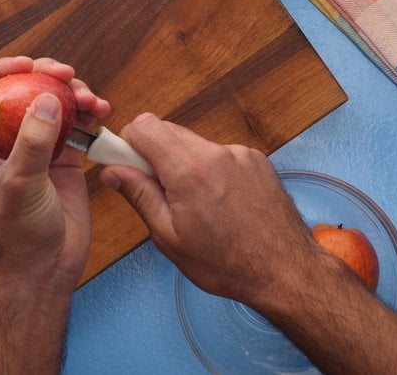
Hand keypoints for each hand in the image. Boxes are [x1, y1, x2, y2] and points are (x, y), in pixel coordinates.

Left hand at [0, 56, 109, 288]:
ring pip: (54, 104)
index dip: (6, 71)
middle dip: (48, 77)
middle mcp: (7, 141)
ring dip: (74, 94)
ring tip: (92, 100)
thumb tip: (48, 99)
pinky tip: (102, 111)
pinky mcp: (64, 158)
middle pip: (25, 91)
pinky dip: (89, 114)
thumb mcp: (20, 184)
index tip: (31, 63)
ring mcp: (37, 147)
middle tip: (68, 75)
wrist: (46, 267)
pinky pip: (77, 124)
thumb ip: (33, 142)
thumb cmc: (19, 232)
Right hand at [98, 113, 315, 306]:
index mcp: (190, 170)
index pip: (145, 126)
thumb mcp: (169, 236)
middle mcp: (217, 153)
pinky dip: (210, 170)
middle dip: (155, 155)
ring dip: (183, 164)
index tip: (126, 166)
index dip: (129, 144)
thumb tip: (112, 171)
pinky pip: (219, 154)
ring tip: (195, 204)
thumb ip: (139, 195)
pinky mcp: (256, 160)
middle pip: (168, 131)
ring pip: (193, 143)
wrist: (285, 271)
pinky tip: (219, 202)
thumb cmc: (228, 263)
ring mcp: (240, 153)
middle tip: (159, 192)